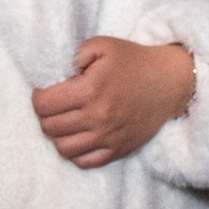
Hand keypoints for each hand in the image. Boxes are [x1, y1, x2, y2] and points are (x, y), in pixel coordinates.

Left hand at [31, 34, 196, 168]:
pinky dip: (76, 153)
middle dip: (45, 116)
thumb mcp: (103, 45)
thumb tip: (57, 72)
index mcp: (91, 90)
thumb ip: (76, 54)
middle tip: (53, 107)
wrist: (170, 82)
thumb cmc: (134, 61)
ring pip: (64, 148)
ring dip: (57, 136)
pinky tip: (79, 137)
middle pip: (50, 127)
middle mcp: (98, 117)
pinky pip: (85, 162)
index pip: (44, 105)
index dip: (38, 98)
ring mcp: (108, 137)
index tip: (44, 92)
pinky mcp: (118, 149)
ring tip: (64, 123)